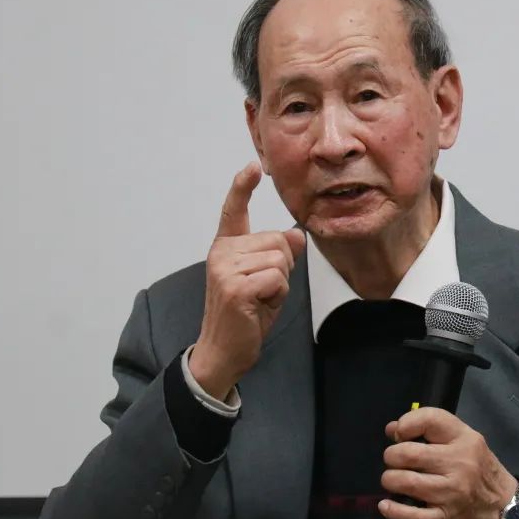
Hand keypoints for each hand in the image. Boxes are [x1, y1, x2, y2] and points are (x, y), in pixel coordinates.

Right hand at [189, 162, 306, 399]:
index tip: (251, 167)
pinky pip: (277, 278)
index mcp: (226, 248)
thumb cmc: (246, 315)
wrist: (224, 350)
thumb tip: (296, 234)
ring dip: (280, 284)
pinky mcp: (235, 287)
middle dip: (282, 267)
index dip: (242, 187)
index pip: (234, 211)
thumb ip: (279, 255)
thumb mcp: (268, 279)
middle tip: (262, 290)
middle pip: (277, 240)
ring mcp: (225, 269)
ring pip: (280, 260)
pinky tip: (259, 307)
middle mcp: (221, 253)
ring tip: (260, 300)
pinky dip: (277, 295)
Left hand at [380, 407, 518, 518]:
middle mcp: (459, 463)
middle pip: (409, 453)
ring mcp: (452, 492)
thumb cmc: (479, 470)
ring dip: (390, 480)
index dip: (407, 423)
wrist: (504, 507)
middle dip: (392, 456)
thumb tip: (392, 428)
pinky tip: (386, 505)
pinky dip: (394, 510)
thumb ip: (431, 431)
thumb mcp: (464, 442)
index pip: (430, 420)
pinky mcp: (445, 517)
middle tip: (394, 460)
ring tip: (392, 480)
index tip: (400, 434)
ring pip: (406, 482)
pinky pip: (412, 516)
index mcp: (464, 438)